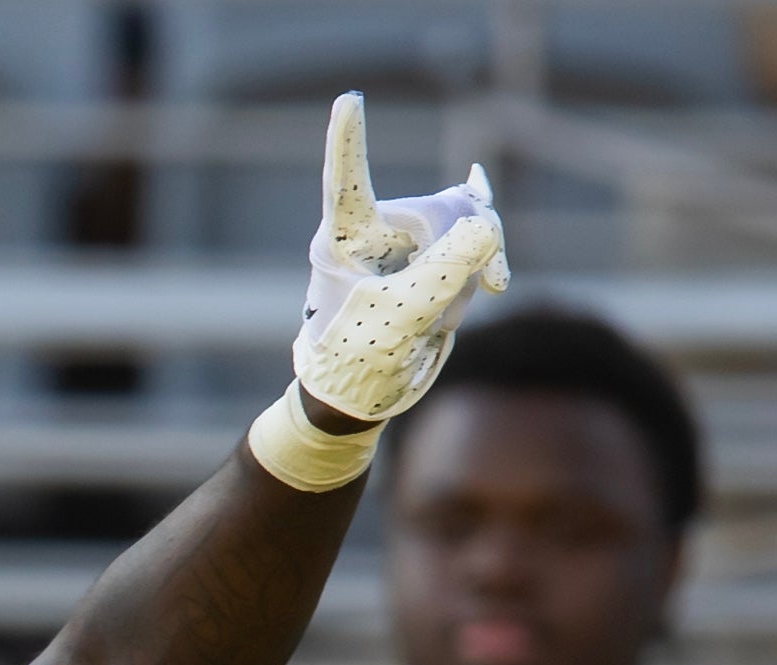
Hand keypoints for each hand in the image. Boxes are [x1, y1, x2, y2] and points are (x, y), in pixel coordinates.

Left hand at [294, 92, 509, 427]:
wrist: (365, 390)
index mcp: (343, 240)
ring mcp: (404, 237)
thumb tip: (485, 225)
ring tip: (446, 311)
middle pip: (437, 208)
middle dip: (463, 246)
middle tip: (477, 292)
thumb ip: (444, 271)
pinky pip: (475, 235)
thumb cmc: (360, 357)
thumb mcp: (403, 318)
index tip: (348, 99)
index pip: (348, 182)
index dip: (349, 140)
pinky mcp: (431, 249)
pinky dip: (488, 259)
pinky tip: (496, 282)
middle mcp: (371, 229)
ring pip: (464, 223)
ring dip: (473, 265)